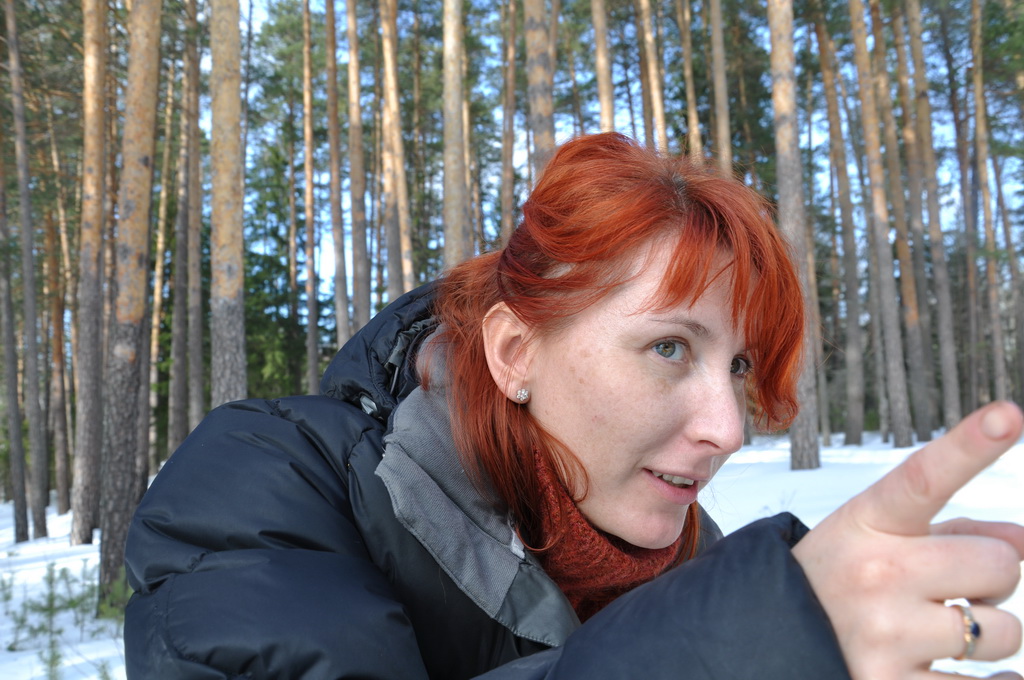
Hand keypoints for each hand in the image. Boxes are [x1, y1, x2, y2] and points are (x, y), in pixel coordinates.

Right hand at [793, 401, 1023, 679]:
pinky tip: (944, 668)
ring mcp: (887, 634)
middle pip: (1000, 565)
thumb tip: (1022, 542)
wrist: (769, 637)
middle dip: (989, 578)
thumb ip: (949, 530)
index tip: (1008, 416)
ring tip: (933, 630)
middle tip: (949, 585)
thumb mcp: (875, 537)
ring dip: (983, 632)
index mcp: (869, 524)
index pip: (924, 477)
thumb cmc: (835, 580)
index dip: (970, 445)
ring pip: (1001, 631)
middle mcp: (877, 574)